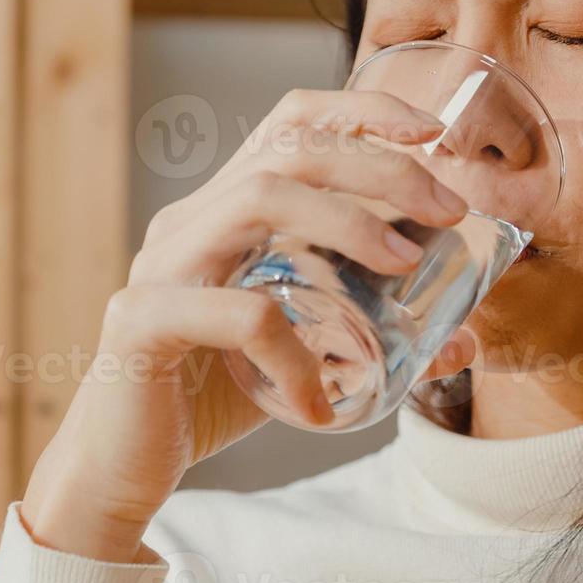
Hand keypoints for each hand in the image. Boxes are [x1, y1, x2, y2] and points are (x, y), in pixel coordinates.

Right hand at [20, 88, 478, 561]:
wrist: (120, 471)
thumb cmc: (211, 402)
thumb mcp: (305, 358)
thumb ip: (371, 338)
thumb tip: (462, 338)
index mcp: (222, 214)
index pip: (290, 124)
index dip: (363, 111)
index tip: (433, 132)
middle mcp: (187, 223)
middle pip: (289, 148)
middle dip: (382, 165)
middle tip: (448, 209)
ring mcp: (161, 265)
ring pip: (260, 199)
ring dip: (349, 223)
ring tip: (405, 268)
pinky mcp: (142, 320)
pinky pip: (240, 314)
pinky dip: (297, 355)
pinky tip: (319, 402)